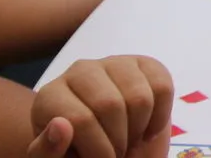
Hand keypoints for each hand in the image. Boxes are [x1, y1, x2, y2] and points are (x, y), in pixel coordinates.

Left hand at [28, 55, 173, 157]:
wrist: (101, 143)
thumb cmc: (74, 152)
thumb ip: (47, 151)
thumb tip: (60, 126)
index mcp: (51, 96)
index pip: (80, 120)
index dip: (97, 150)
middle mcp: (80, 71)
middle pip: (111, 106)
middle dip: (119, 141)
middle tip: (116, 154)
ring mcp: (114, 63)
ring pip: (140, 97)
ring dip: (138, 131)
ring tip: (128, 140)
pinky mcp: (144, 63)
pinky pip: (163, 87)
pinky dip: (160, 118)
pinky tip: (146, 129)